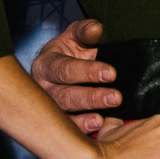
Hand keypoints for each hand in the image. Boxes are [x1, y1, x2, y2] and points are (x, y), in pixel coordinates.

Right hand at [30, 18, 118, 132]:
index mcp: (46, 65)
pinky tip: (96, 127)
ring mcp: (49, 107)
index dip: (87, 71)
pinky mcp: (57, 121)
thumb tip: (96, 29)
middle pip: (64, 95)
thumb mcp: (76, 36)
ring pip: (65, 115)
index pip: (65, 69)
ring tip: (102, 118)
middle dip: (91, 97)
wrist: (63, 66)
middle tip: (115, 98)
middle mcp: (43, 88)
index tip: (111, 73)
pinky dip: (81, 129)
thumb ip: (85, 31)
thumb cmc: (71, 50)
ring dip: (85, 118)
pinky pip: (67, 128)